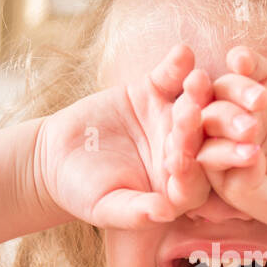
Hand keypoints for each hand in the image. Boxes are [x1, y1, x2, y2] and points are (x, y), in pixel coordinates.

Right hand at [35, 44, 220, 228]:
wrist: (56, 157)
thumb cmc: (82, 193)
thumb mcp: (105, 207)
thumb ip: (136, 213)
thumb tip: (165, 215)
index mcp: (178, 188)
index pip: (194, 181)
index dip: (193, 172)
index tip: (189, 161)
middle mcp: (183, 152)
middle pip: (202, 141)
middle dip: (208, 129)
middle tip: (210, 117)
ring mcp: (172, 120)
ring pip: (191, 105)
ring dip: (196, 92)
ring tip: (196, 80)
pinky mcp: (156, 91)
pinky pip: (170, 75)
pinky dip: (175, 64)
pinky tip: (182, 52)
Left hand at [193, 45, 266, 228]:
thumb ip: (248, 191)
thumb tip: (227, 161)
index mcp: (222, 171)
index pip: (201, 159)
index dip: (211, 156)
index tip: (237, 155)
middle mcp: (225, 136)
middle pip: (206, 121)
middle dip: (221, 122)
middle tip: (251, 129)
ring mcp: (243, 105)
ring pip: (222, 89)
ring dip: (234, 92)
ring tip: (262, 102)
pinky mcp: (266, 78)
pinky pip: (247, 64)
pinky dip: (242, 59)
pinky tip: (243, 60)